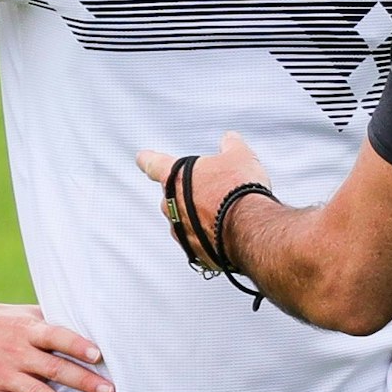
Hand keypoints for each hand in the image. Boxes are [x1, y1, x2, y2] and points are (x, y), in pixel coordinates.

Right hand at [0, 299, 112, 391]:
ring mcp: (4, 374)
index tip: (100, 357)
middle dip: (84, 382)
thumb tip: (88, 324)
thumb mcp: (25, 315)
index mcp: (30, 331)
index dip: (78, 346)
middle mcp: (19, 353)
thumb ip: (52, 322)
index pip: (58, 337)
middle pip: (55, 368)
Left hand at [135, 131, 270, 269]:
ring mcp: (179, 231)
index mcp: (175, 177)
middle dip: (189, 192)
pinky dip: (207, 236)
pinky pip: (197, 241)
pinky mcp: (193, 252)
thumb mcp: (240, 156)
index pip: (153, 163)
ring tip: (225, 213)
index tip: (142, 157)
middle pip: (172, 195)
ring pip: (184, 220)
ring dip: (198, 216)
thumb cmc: (240, 189)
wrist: (250, 228)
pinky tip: (227, 232)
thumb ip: (230, 145)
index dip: (148, 159)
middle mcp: (170, 205)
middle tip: (213, 190)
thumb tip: (230, 139)